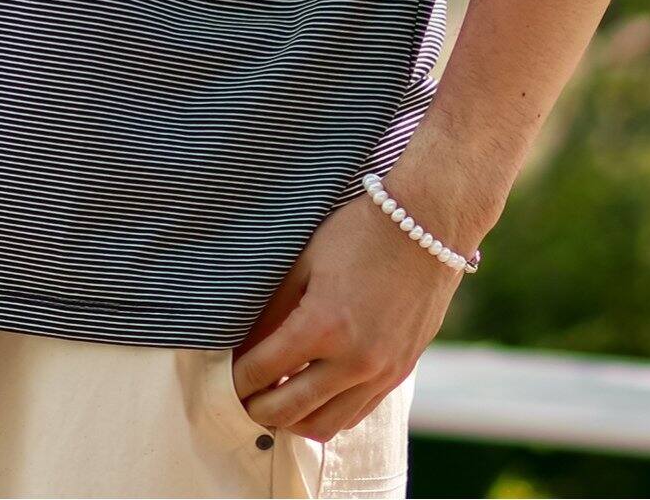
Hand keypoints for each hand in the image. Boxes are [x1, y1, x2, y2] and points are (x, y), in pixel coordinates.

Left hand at [229, 147, 492, 442]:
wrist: (428, 223)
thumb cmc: (360, 231)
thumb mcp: (305, 261)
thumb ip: (272, 310)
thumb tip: (242, 347)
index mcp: (323, 325)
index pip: (262, 371)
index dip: (234, 379)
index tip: (221, 378)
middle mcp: (354, 360)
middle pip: (288, 410)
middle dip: (255, 408)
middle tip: (238, 398)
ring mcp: (381, 372)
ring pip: (324, 425)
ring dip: (292, 421)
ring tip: (273, 401)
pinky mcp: (400, 373)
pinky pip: (356, 414)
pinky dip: (327, 414)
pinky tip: (312, 396)